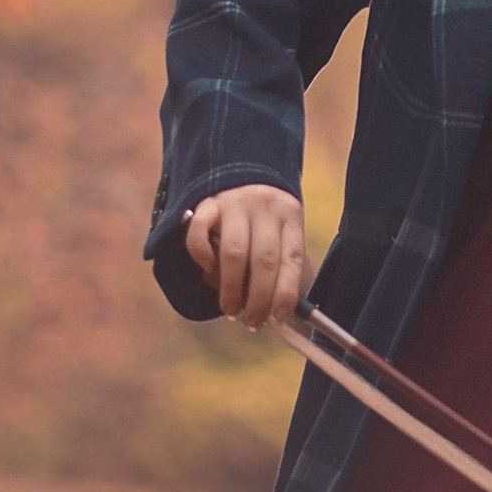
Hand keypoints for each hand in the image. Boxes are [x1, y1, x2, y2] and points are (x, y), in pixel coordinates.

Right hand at [185, 185, 305, 328]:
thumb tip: (273, 313)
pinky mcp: (207, 203)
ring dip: (231, 289)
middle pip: (264, 260)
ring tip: (230, 310)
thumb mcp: (281, 233)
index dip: (285, 293)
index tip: (277, 318)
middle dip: (257, 299)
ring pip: (234, 253)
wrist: (241, 170)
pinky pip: (200, 232)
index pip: (291, 258)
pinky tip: (207, 270)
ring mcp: (235, 203)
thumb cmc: (264, 218)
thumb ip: (279, 266)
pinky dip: (202, 256)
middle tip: (251, 322)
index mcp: (290, 216)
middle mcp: (265, 206)